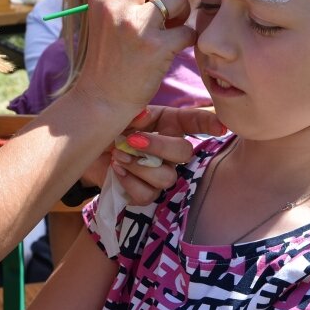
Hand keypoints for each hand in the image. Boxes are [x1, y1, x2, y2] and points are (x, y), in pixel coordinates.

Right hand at [73, 0, 194, 118]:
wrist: (101, 100)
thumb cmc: (109, 59)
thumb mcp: (106, 19)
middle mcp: (115, 6)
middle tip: (172, 8)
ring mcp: (135, 26)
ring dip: (183, 11)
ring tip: (173, 28)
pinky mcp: (155, 48)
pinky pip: (188, 30)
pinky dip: (188, 39)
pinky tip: (176, 49)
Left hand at [109, 106, 224, 204]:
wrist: (88, 150)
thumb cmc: (109, 127)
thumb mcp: (122, 115)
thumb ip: (134, 114)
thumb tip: (144, 114)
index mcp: (169, 124)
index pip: (195, 122)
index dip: (210, 124)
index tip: (221, 128)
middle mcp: (171, 150)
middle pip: (184, 152)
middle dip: (158, 147)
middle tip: (131, 140)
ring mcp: (161, 173)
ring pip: (166, 177)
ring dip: (139, 166)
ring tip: (118, 155)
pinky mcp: (146, 193)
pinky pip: (147, 195)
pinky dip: (129, 182)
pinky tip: (116, 170)